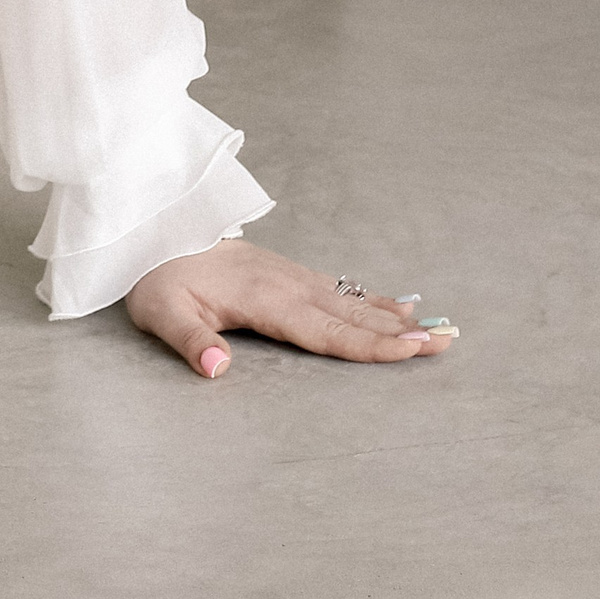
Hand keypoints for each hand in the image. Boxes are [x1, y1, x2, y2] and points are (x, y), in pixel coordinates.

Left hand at [125, 238, 458, 377]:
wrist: (152, 230)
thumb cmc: (156, 277)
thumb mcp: (161, 313)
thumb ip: (190, 340)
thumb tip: (216, 368)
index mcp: (264, 299)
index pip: (326, 330)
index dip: (369, 344)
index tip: (411, 350)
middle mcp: (286, 285)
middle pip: (350, 315)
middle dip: (399, 332)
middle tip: (448, 340)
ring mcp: (288, 276)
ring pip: (349, 301)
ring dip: (392, 316)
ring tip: (436, 327)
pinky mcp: (285, 273)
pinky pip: (337, 289)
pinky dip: (370, 299)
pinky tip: (392, 306)